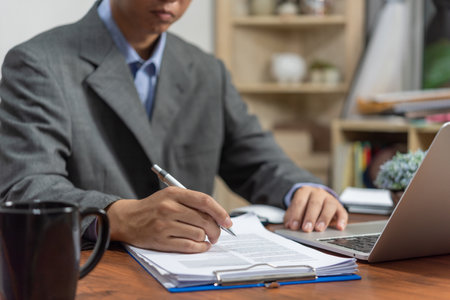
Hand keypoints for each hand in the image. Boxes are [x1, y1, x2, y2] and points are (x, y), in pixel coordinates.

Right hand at [105, 187, 232, 252]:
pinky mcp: (161, 240)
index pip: (204, 201)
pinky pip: (188, 246)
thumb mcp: (171, 196)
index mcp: (174, 193)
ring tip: (205, 238)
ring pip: (198, 234)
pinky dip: (199, 247)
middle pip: (204, 220)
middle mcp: (169, 208)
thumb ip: (192, 202)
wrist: (128, 219)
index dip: (220, 212)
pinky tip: (201, 245)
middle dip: (216, 229)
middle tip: (217, 233)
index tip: (228, 221)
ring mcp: (164, 225)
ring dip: (206, 238)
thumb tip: (218, 216)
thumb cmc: (154, 207)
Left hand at [283, 186, 346, 231]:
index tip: (293, 226)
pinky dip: (342, 220)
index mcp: (305, 191)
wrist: (315, 199)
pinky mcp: (339, 206)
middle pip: (315, 204)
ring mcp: (330, 198)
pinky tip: (339, 228)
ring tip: (319, 229)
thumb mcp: (295, 210)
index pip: (300, 202)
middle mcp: (318, 193)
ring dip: (324, 218)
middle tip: (306, 229)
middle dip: (310, 217)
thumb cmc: (303, 207)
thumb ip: (291, 217)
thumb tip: (289, 227)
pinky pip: (342, 212)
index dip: (296, 214)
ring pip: (329, 206)